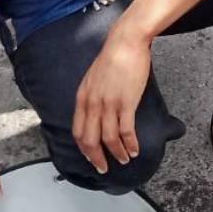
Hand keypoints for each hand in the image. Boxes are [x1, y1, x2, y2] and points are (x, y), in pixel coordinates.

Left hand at [72, 25, 150, 173]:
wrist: (125, 43)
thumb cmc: (112, 57)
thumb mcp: (93, 78)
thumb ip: (91, 96)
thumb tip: (95, 112)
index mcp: (82, 98)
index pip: (77, 131)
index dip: (84, 149)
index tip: (91, 158)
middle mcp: (92, 104)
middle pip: (90, 140)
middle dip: (97, 158)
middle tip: (104, 168)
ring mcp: (109, 104)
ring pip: (109, 139)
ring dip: (117, 153)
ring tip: (124, 159)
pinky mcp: (126, 102)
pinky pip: (126, 131)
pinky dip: (130, 144)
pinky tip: (135, 149)